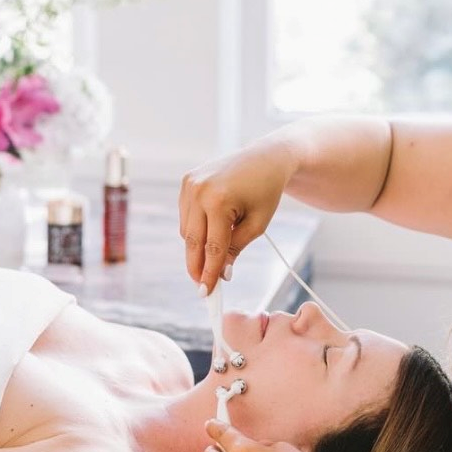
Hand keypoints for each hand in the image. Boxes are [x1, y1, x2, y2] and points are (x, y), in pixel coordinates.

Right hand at [180, 139, 294, 292]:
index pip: (212, 247)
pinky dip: (196, 229)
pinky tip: (212, 230)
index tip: (207, 294)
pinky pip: (186, 216)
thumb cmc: (266, 190)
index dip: (210, 273)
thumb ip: (237, 248)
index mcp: (218, 200)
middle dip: (197, 267)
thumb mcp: (258, 223)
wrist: (264, 157)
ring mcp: (189, 185)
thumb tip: (222, 274)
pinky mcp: (186, 182)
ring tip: (215, 256)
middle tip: (203, 288)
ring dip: (198, 248)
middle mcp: (198, 191)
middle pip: (193, 241)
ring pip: (187, 231)